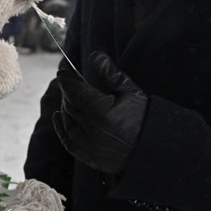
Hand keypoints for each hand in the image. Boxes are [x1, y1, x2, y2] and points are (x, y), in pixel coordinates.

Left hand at [52, 51, 146, 175]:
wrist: (152, 149)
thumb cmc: (145, 118)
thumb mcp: (131, 92)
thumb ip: (110, 74)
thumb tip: (95, 55)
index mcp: (99, 110)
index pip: (73, 90)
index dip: (66, 79)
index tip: (63, 71)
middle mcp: (89, 127)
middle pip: (68, 103)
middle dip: (67, 90)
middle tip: (70, 82)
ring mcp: (86, 143)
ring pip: (66, 118)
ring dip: (65, 105)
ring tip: (70, 97)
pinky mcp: (86, 155)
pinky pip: (66, 139)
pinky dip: (60, 126)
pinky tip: (58, 115)